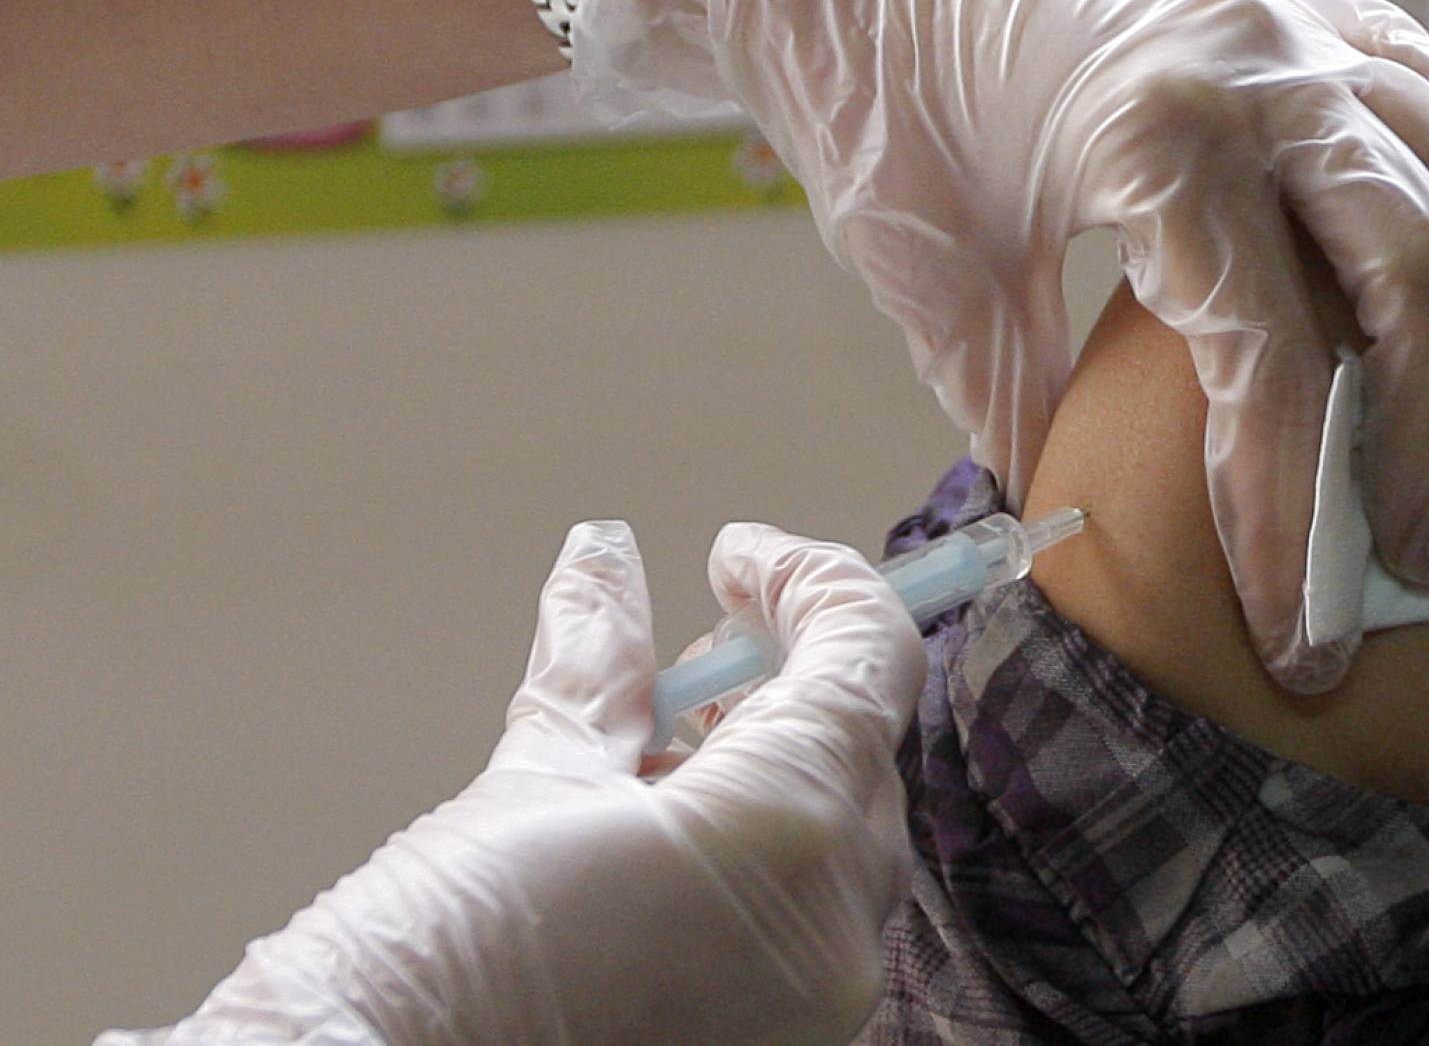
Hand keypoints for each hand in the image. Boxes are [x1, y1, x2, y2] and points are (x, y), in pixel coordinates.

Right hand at [99, 521, 923, 1045]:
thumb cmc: (437, 958)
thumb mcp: (531, 777)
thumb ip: (599, 656)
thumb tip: (604, 555)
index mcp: (786, 829)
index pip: (867, 657)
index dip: (811, 581)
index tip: (734, 556)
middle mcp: (836, 923)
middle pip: (859, 744)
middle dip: (787, 672)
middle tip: (696, 645)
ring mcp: (821, 997)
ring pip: (842, 829)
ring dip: (773, 759)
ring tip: (660, 742)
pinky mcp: (789, 1037)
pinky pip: (814, 910)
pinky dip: (762, 846)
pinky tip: (665, 830)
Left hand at [575, 0, 1428, 688]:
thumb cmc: (891, 100)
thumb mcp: (926, 269)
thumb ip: (1008, 399)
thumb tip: (1070, 530)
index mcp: (1153, 147)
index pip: (1265, 366)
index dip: (1295, 521)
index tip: (1306, 641)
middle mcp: (1262, 83)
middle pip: (1416, 282)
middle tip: (1427, 572)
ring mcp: (1314, 39)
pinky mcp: (1334, 14)